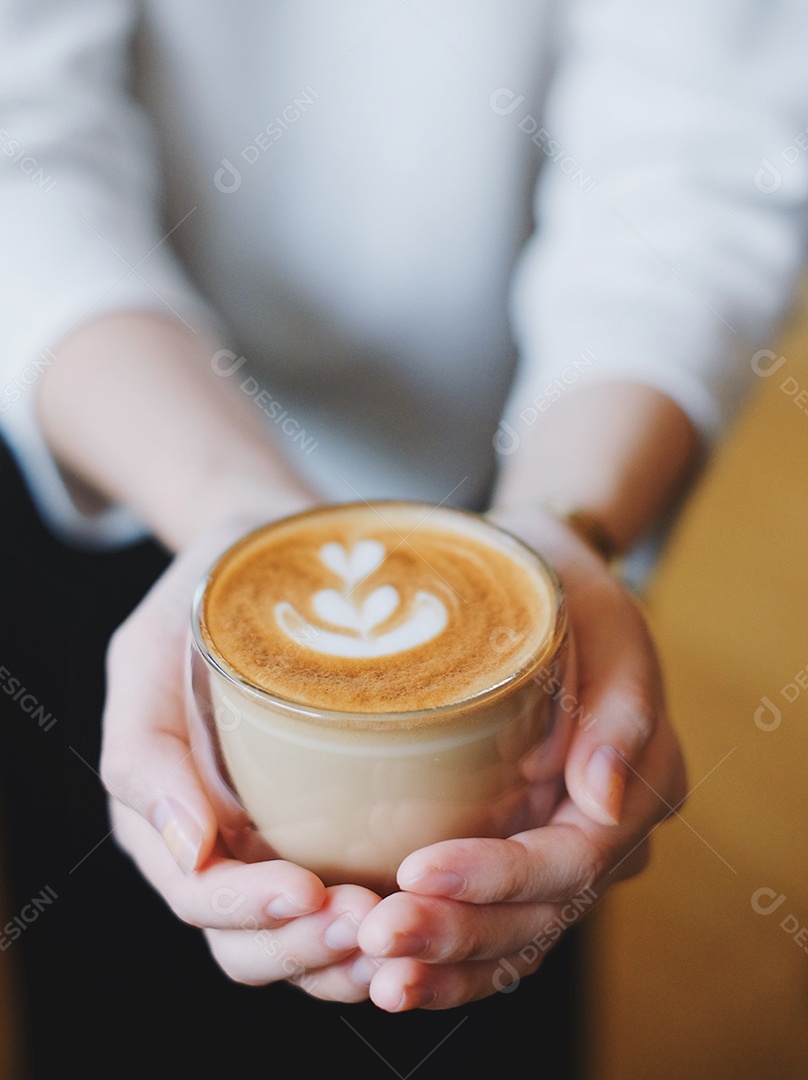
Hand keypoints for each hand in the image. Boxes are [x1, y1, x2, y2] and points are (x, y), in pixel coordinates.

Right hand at [99, 517, 380, 999]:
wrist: (268, 554)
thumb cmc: (202, 601)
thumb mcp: (147, 654)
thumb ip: (142, 751)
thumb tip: (186, 849)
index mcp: (163, 815)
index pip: (199, 894)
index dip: (249, 909)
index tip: (310, 889)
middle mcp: (218, 845)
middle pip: (251, 941)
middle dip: (305, 947)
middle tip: (370, 924)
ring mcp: (274, 843)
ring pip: (300, 942)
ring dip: (345, 955)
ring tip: (400, 932)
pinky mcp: (326, 829)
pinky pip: (344, 904)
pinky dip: (375, 932)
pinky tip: (421, 919)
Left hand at [356, 504, 687, 1010]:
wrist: (533, 582)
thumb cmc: (567, 595)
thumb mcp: (606, 627)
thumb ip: (620, 713)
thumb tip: (602, 799)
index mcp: (637, 791)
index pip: (571, 861)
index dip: (497, 877)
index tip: (418, 870)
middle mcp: (600, 839)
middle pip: (536, 917)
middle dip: (456, 934)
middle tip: (378, 936)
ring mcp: (552, 855)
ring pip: (510, 941)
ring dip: (444, 967)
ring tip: (376, 976)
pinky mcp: (508, 856)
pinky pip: (486, 930)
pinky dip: (443, 962)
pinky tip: (386, 976)